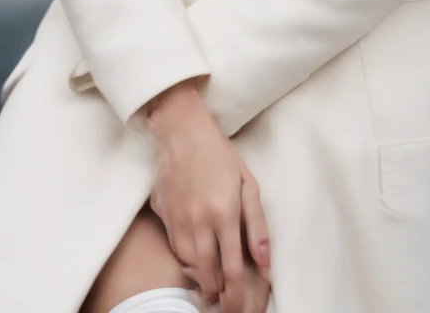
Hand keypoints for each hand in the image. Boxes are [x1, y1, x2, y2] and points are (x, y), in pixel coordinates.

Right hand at [146, 82, 271, 312]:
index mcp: (225, 212)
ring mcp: (179, 221)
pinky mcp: (164, 218)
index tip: (240, 308)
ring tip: (213, 284)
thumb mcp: (248, 185)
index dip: (237, 295)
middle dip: (218, 293)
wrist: (182, 133)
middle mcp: (200, 221)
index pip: (232, 268)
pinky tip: (197, 258)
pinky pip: (177, 251)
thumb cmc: (220, 155)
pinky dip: (188, 260)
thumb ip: (257, 226)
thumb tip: (265, 262)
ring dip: (202, 279)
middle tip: (227, 301)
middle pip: (208, 274)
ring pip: (190, 266)